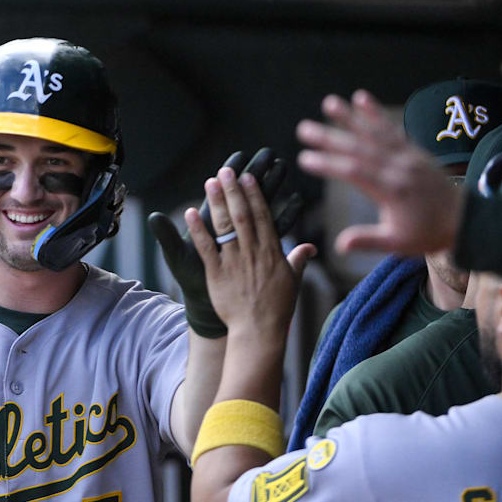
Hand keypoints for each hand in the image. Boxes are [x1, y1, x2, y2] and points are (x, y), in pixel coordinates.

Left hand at [148, 148, 302, 337]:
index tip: (248, 176)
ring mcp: (234, 262)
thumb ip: (298, 260)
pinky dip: (198, 230)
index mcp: (271, 251)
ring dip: (217, 202)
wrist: (258, 331)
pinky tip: (190, 213)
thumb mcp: (293, 281)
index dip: (254, 194)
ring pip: (225, 227)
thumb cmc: (277, 308)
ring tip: (210, 182)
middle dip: (234, 190)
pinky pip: (206, 248)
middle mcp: (253, 252)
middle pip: (242, 215)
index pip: (262, 216)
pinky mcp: (217, 274)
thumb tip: (310, 248)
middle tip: (227, 169)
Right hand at [296, 89, 460, 254]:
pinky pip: (392, 129)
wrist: (464, 220)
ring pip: (375, 133)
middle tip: (303, 129)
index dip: (329, 165)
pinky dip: (376, 113)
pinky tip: (361, 98)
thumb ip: (368, 240)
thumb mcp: (398, 243)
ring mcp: (408, 156)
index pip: (356, 173)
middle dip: (330, 137)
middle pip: (360, 148)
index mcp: (393, 190)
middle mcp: (400, 168)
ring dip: (350, 117)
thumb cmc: (427, 234)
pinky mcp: (413, 150)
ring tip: (329, 103)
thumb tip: (340, 245)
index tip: (305, 159)